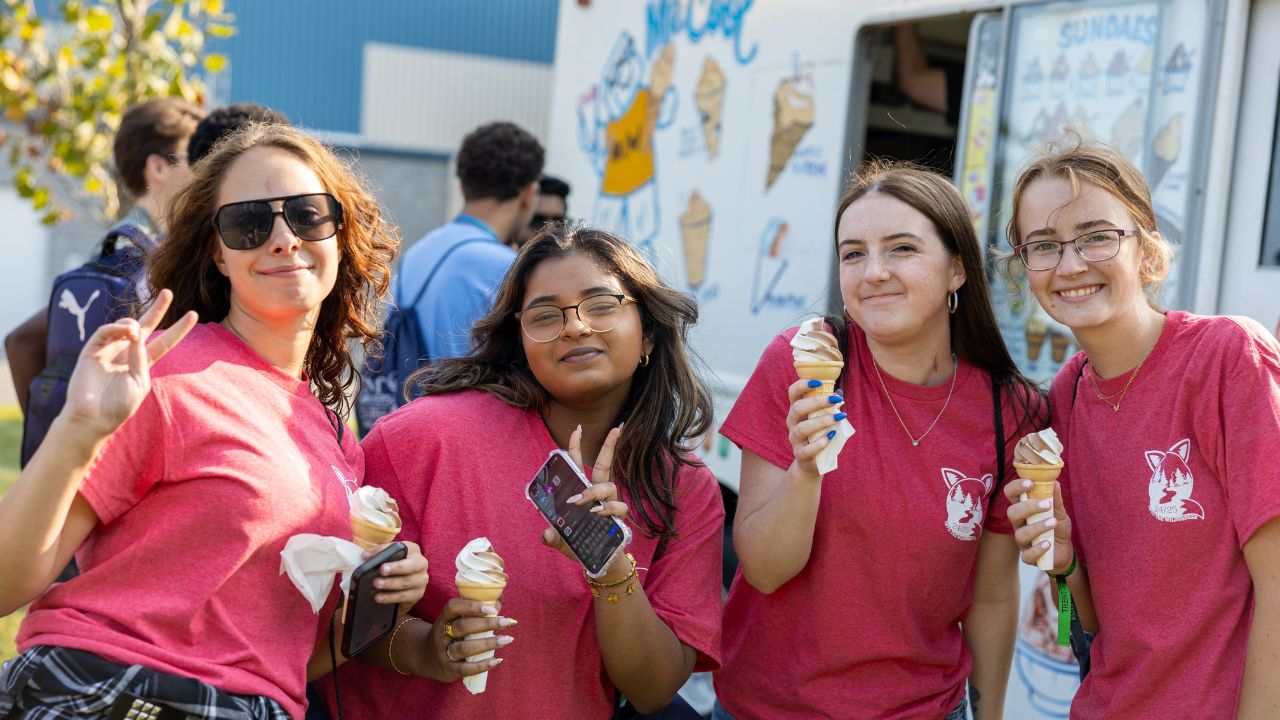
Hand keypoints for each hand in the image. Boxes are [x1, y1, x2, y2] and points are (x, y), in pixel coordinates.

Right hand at [62, 289, 196, 438]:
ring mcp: (110, 350)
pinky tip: (127, 332)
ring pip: (125, 326)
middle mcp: (127, 353)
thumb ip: (142, 359)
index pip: (164, 342)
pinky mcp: (92, 350)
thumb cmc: (119, 406)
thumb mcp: (140, 382)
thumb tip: (138, 335)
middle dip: (157, 309)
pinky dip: (117, 328)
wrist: (93, 419)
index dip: (179, 329)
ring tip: (136, 332)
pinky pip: (105, 332)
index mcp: (143, 363)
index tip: (194, 315)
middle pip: (145, 326)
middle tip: (168, 293)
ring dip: (133, 325)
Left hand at [364, 541, 427, 610]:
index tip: (373, 556)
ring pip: (406, 582)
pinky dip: (390, 597)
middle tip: (381, 570)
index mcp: (414, 550)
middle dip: (395, 568)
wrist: (404, 585)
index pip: (402, 547)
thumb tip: (365, 555)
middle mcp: (421, 564)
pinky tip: (379, 597)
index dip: (387, 550)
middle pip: (410, 566)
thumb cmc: (394, 567)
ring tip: (376, 584)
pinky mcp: (417, 594)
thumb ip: (379, 554)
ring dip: (390, 584)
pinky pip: (404, 596)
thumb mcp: (388, 557)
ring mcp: (421, 580)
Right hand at [427, 598, 514, 681]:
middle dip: (486, 623)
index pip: (452, 607)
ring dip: (488, 643)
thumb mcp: (456, 620)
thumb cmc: (451, 634)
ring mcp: (444, 653)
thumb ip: (476, 610)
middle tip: (506, 622)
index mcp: (444, 618)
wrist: (427, 658)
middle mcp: (442, 634)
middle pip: (462, 626)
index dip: (472, 606)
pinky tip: (497, 661)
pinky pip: (466, 669)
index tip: (492, 609)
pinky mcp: (448, 670)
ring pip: (465, 648)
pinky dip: (482, 665)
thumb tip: (499, 599)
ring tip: (507, 639)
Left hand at [541, 425, 629, 561]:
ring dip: (592, 491)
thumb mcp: (560, 540)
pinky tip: (597, 514)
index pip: (580, 465)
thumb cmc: (578, 545)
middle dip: (609, 445)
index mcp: (583, 491)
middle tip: (615, 427)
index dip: (578, 447)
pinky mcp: (619, 517)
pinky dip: (606, 509)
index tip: (577, 429)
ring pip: (607, 485)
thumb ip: (551, 536)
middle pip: (604, 465)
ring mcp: (610, 504)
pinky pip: (617, 507)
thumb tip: (546, 534)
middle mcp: (598, 494)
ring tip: (580, 503)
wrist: (598, 563)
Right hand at [785, 379, 843, 479]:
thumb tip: (839, 393)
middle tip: (835, 400)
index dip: (802, 385)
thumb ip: (829, 406)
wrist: (810, 462)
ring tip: (838, 417)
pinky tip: (831, 436)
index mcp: (796, 410)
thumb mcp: (822, 418)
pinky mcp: (800, 455)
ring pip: (802, 428)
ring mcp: (794, 439)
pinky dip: (819, 442)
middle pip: (797, 408)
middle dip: (817, 402)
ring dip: (821, 421)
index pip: (793, 392)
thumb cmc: (818, 434)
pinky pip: (807, 449)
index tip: (818, 382)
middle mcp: (792, 422)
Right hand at [1004, 477, 1074, 573]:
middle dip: (1028, 507)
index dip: (1016, 487)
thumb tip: (1055, 482)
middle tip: (1047, 504)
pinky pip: (1027, 555)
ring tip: (1053, 523)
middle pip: (1012, 513)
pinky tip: (1048, 544)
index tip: (1031, 483)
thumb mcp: (1060, 512)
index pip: (1011, 494)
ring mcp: (1022, 540)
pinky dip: (1038, 549)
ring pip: (1020, 534)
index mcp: (1023, 508)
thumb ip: (1056, 499)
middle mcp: (1019, 523)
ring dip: (1037, 527)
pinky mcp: (1028, 556)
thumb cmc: (1057, 527)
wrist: (1064, 550)